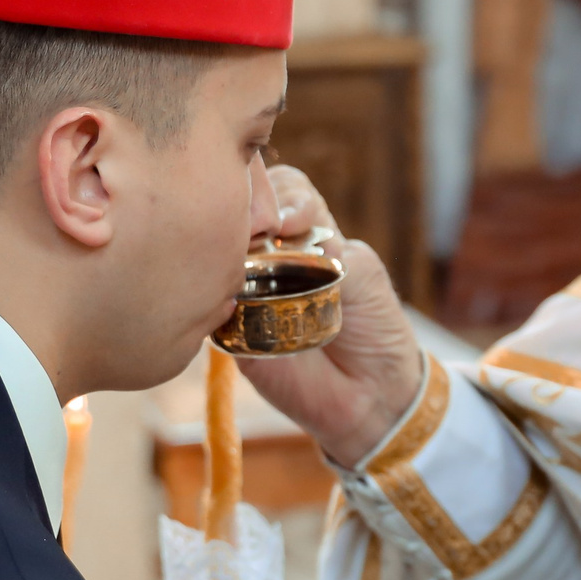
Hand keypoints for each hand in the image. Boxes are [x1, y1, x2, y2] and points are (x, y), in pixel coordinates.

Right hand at [233, 164, 425, 467]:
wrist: (372, 392)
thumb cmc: (373, 324)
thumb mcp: (363, 271)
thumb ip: (329, 243)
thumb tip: (283, 229)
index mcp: (304, 233)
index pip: (280, 187)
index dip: (279, 192)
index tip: (291, 221)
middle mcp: (268, 254)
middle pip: (238, 209)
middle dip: (243, 210)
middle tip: (262, 235)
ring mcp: (244, 288)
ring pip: (216, 249)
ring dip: (222, 247)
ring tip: (240, 263)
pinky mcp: (228, 328)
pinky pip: (207, 303)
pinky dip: (211, 294)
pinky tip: (223, 296)